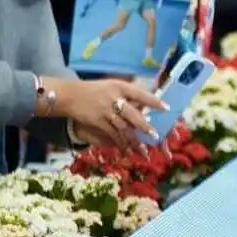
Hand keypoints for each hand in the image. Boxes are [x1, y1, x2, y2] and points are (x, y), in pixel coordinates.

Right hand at [48, 77, 166, 150]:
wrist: (71, 95)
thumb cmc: (94, 89)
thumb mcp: (111, 84)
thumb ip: (128, 91)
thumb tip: (146, 101)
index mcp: (120, 87)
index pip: (140, 93)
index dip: (153, 101)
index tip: (166, 108)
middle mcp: (114, 99)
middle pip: (133, 114)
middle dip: (145, 126)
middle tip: (156, 136)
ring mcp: (106, 111)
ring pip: (124, 128)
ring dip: (135, 141)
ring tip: (145, 151)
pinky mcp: (98, 122)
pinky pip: (112, 135)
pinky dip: (121, 144)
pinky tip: (128, 151)